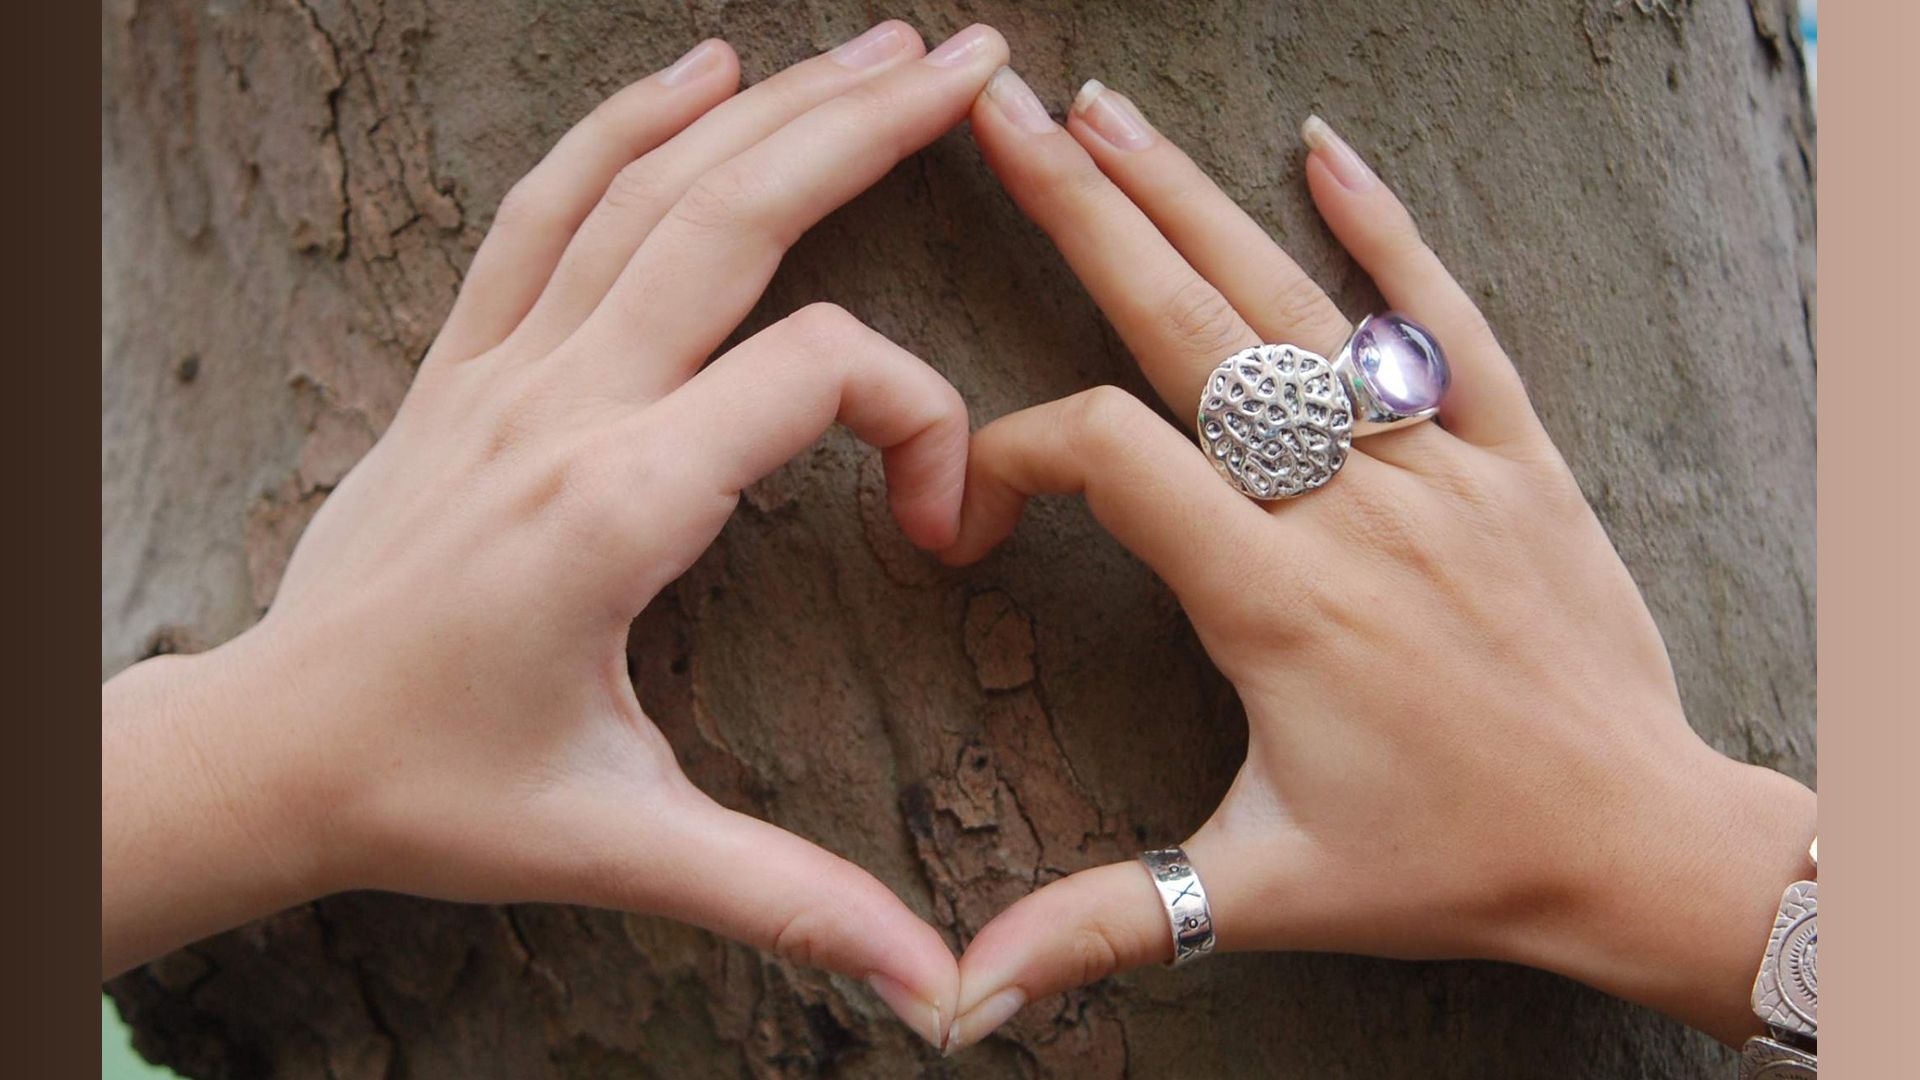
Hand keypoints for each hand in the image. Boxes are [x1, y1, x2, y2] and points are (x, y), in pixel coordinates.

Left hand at [101, 22, 1015, 1047]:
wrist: (271, 750)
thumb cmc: (435, 792)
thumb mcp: (621, 845)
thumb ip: (785, 899)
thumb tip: (932, 987)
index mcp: (619, 505)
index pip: (821, 373)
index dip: (926, 424)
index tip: (942, 532)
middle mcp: (564, 405)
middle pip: (735, 215)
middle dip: (866, 126)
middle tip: (971, 60)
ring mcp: (504, 370)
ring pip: (645, 188)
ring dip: (766, 106)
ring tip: (871, 48)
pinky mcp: (465, 365)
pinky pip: (544, 209)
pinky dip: (621, 126)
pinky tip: (693, 75)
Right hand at [937, 71, 1815, 1049]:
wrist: (1637, 848)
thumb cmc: (1447, 868)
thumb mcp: (1258, 894)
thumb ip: (1097, 924)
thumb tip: (950, 1000)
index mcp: (1275, 601)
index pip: (1110, 456)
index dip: (1013, 455)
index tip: (970, 509)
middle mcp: (1352, 509)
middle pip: (1191, 327)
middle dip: (1080, 213)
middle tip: (1001, 114)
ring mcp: (1443, 469)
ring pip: (1298, 305)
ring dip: (1191, 200)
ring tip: (1103, 113)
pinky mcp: (1518, 459)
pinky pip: (1450, 322)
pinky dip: (1385, 230)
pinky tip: (1321, 146)